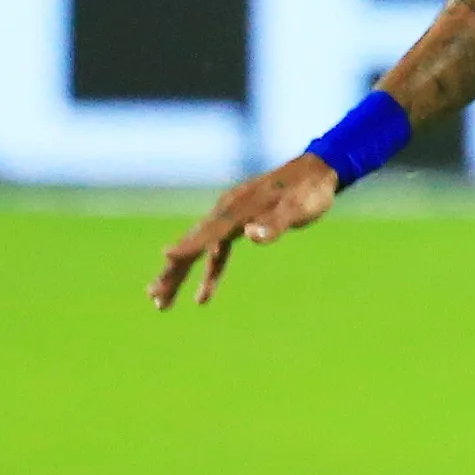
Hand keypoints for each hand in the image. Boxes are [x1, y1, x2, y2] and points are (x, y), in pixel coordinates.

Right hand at [149, 152, 340, 308]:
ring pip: (199, 249)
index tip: (167, 258)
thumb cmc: (310, 191)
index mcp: (238, 208)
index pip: (208, 232)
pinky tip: (203, 295)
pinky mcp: (240, 222)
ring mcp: (231, 216)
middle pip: (194, 243)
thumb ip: (274, 222)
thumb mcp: (298, 208)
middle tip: (154, 297)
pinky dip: (209, 271)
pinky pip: (218, 250)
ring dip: (181, 275)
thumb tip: (249, 234)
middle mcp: (228, 211)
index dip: (188, 246)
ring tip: (161, 303)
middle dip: (173, 270)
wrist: (320, 171)